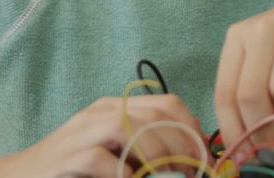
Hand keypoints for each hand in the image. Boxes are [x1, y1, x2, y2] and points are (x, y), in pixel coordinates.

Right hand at [0, 94, 204, 177]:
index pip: (167, 103)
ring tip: (172, 177)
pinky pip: (104, 160)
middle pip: (158, 114)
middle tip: (196, 172)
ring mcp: (82, 133)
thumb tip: (189, 161)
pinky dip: (125, 175)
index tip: (206, 156)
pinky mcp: (67, 158)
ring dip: (162, 156)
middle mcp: (100, 112)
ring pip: (135, 129)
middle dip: (186, 145)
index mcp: (114, 107)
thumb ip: (142, 151)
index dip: (193, 129)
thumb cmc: (69, 171)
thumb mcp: (111, 155)